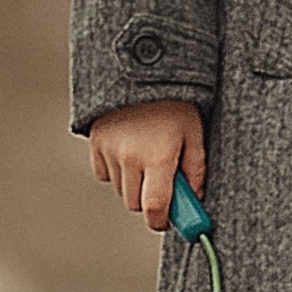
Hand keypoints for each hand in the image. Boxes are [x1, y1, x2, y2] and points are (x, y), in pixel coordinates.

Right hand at [89, 102, 205, 233]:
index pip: (155, 208)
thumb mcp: (195, 133)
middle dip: (150, 201)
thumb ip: (195, 170)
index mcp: (159, 156)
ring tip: (149, 158)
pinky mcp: (95, 143)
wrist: (142, 69)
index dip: (162, 221)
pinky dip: (116, 171)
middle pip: (135, 204)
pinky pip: (104, 173)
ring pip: (120, 189)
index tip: (169, 221)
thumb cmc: (176, 101)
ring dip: (134, 185)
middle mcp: (130, 157)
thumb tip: (194, 200)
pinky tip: (130, 151)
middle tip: (164, 185)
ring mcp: (109, 150)